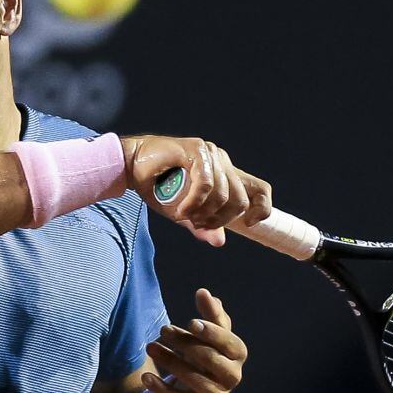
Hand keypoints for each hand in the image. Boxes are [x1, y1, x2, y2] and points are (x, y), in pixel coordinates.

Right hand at [119, 135, 271, 245]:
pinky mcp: (197, 150)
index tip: (248, 224)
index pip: (259, 189)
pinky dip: (194, 202)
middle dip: (222, 220)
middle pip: (241, 199)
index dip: (261, 208)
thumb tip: (220, 242)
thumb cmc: (157, 187)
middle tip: (199, 225)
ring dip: (204, 213)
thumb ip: (203, 226)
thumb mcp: (185, 213)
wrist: (131, 166)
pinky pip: (205, 184)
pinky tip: (181, 209)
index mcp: (226, 174)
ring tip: (185, 216)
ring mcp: (211, 154)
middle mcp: (222, 162)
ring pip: (223, 194)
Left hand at [142, 288, 246, 392]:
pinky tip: (145, 377)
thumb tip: (204, 292)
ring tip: (150, 347)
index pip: (228, 342)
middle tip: (163, 329)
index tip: (190, 323)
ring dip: (169, 361)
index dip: (211, 333)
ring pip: (192, 378)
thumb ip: (210, 313)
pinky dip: (160, 388)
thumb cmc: (207, 354)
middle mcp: (232, 377)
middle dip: (185, 343)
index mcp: (237, 355)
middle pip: (209, 358)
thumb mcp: (211, 334)